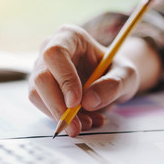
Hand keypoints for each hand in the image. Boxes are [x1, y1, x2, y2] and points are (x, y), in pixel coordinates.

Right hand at [28, 25, 143, 136]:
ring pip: (36, 94)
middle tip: (76, 127)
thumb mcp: (127, 75)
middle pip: (41, 77)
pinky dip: (61, 119)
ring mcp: (41, 69)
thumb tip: (88, 101)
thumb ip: (114, 84)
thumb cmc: (115, 70)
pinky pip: (42, 106)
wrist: (108, 78)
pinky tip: (83, 120)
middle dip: (57, 106)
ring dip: (60, 115)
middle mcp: (49, 49)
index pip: (55, 54)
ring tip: (88, 122)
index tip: (76, 103)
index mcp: (70, 37)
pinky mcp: (40, 89)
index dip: (63, 79)